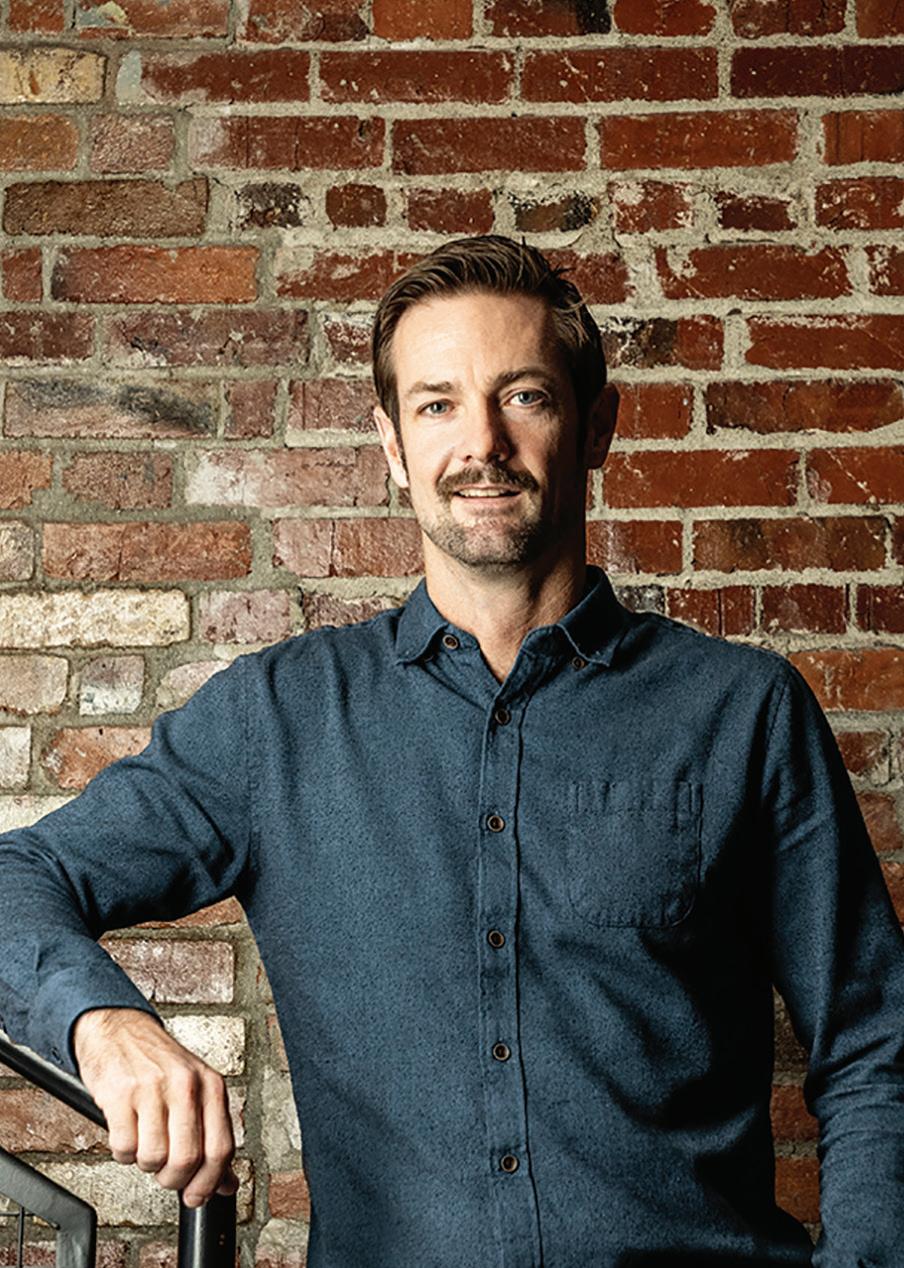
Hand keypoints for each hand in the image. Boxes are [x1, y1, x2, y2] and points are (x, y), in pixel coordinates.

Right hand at [72, 1007, 238, 1207]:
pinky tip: (127, 1132)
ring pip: (153, 1158)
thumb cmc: (158, 1064)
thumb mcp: (196, 1090)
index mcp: (211, 1085)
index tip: (197, 1196)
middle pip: (187, 1159)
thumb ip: (212, 1134)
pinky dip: (123, 1153)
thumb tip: (227, 1183)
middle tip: (165, 1174)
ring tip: (144, 1144)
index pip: (221, 1148)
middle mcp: (185, 1084)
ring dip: (146, 1164)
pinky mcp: (119, 1094)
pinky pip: (124, 1147)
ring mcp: (152, 1088)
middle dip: (173, 1179)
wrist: (119, 1029)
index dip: (209, 1183)